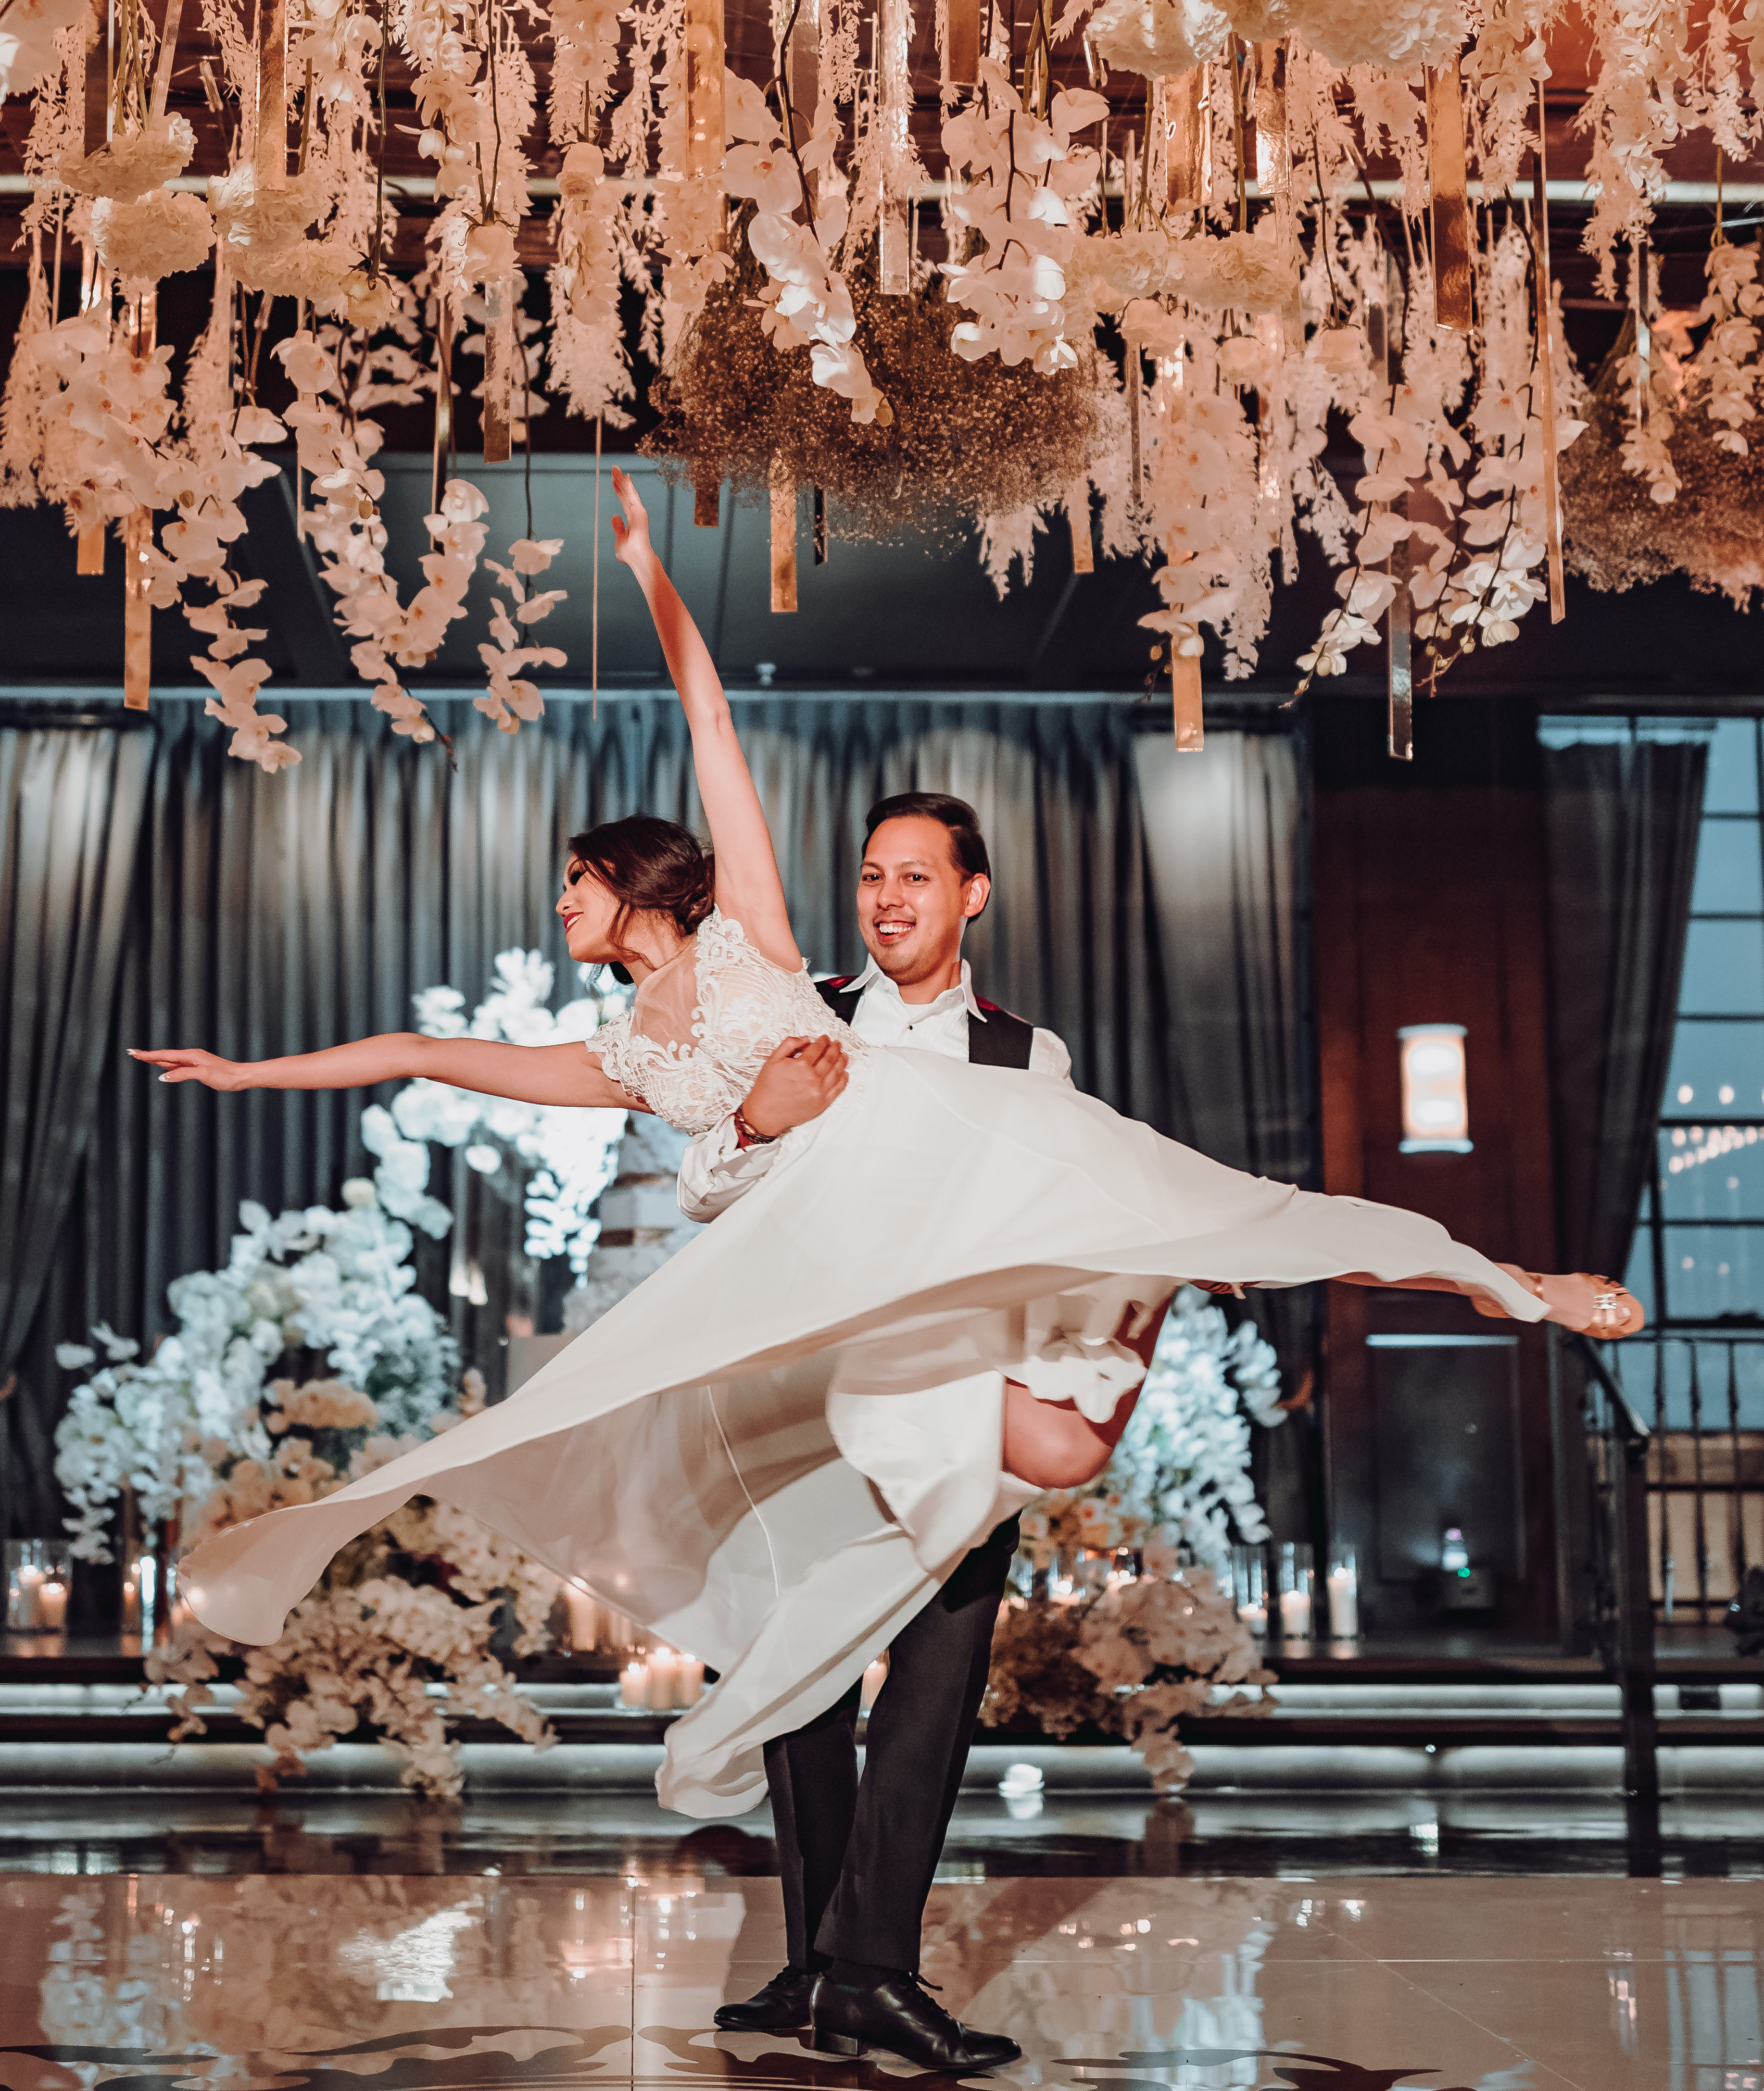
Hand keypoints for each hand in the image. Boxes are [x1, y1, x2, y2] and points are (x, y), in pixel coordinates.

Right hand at [130, 1047, 249, 1090]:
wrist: (241, 1077)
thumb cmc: (225, 1076)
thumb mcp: (203, 1074)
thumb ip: (182, 1074)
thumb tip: (163, 1077)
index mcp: (190, 1056)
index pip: (164, 1055)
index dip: (148, 1055)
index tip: (133, 1053)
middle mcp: (191, 1056)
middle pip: (165, 1055)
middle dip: (148, 1055)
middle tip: (132, 1053)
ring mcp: (194, 1061)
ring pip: (171, 1060)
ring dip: (156, 1059)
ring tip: (143, 1057)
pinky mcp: (198, 1067)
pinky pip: (178, 1065)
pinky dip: (167, 1065)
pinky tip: (165, 1067)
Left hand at [609, 466, 652, 570]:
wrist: (636, 557)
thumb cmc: (629, 553)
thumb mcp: (619, 538)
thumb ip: (618, 527)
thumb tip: (614, 516)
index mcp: (632, 519)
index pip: (624, 501)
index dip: (619, 490)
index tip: (614, 481)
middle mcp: (636, 513)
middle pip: (626, 493)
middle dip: (620, 481)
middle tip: (614, 468)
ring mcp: (638, 511)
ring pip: (628, 491)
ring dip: (622, 479)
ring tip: (615, 468)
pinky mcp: (638, 510)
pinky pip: (631, 494)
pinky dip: (627, 485)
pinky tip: (624, 475)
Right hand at [739, 1034, 848, 1139]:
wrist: (765, 1112)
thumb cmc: (768, 1087)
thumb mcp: (773, 1060)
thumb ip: (789, 1044)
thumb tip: (806, 1038)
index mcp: (801, 1065)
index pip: (818, 1048)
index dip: (823, 1041)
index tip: (825, 1038)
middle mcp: (813, 1078)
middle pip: (830, 1059)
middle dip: (835, 1049)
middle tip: (837, 1044)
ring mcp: (819, 1092)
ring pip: (836, 1072)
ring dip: (842, 1061)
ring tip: (844, 1055)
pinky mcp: (822, 1103)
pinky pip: (838, 1089)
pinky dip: (843, 1080)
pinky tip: (844, 1073)